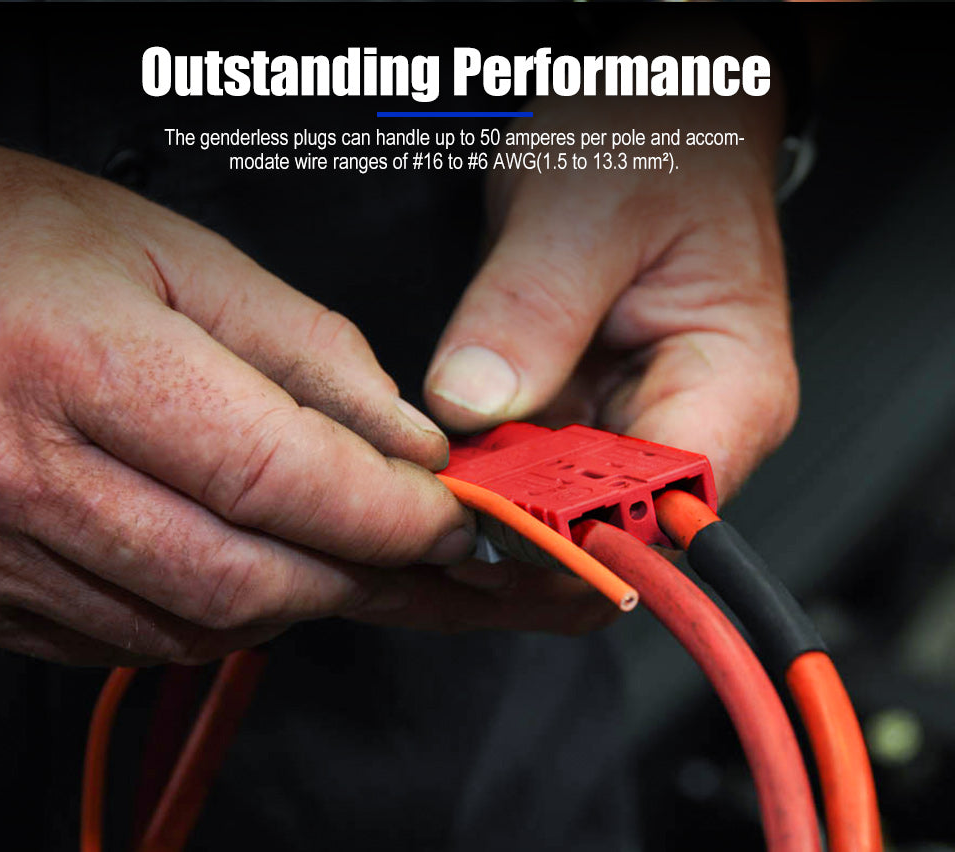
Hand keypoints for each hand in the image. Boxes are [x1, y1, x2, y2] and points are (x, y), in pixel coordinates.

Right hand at [0, 138, 615, 664]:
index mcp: (87, 366)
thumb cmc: (1, 237)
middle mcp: (29, 475)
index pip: (281, 479)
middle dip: (360, 574)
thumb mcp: (172, 253)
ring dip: (293, 600)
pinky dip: (209, 616)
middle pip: (247, 578)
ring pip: (193, 627)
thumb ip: (304, 348)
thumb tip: (402, 437)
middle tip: (418, 549)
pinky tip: (236, 565)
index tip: (451, 520)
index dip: (388, 514)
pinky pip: (125, 641)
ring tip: (338, 552)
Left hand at [425, 88, 798, 501]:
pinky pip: (539, 477)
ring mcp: (636, 427)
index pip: (666, 503)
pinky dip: (492, 485)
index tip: (492, 515)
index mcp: (733, 387)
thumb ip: (532, 306)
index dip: (578, 526)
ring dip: (499, 517)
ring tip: (430, 504)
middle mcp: (693, 425)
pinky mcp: (589, 418)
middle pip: (613, 529)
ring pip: (570, 516)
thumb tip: (472, 401)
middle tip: (438, 518)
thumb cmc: (655, 146)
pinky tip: (444, 477)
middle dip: (524, 537)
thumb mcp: (584, 208)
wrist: (651, 124)